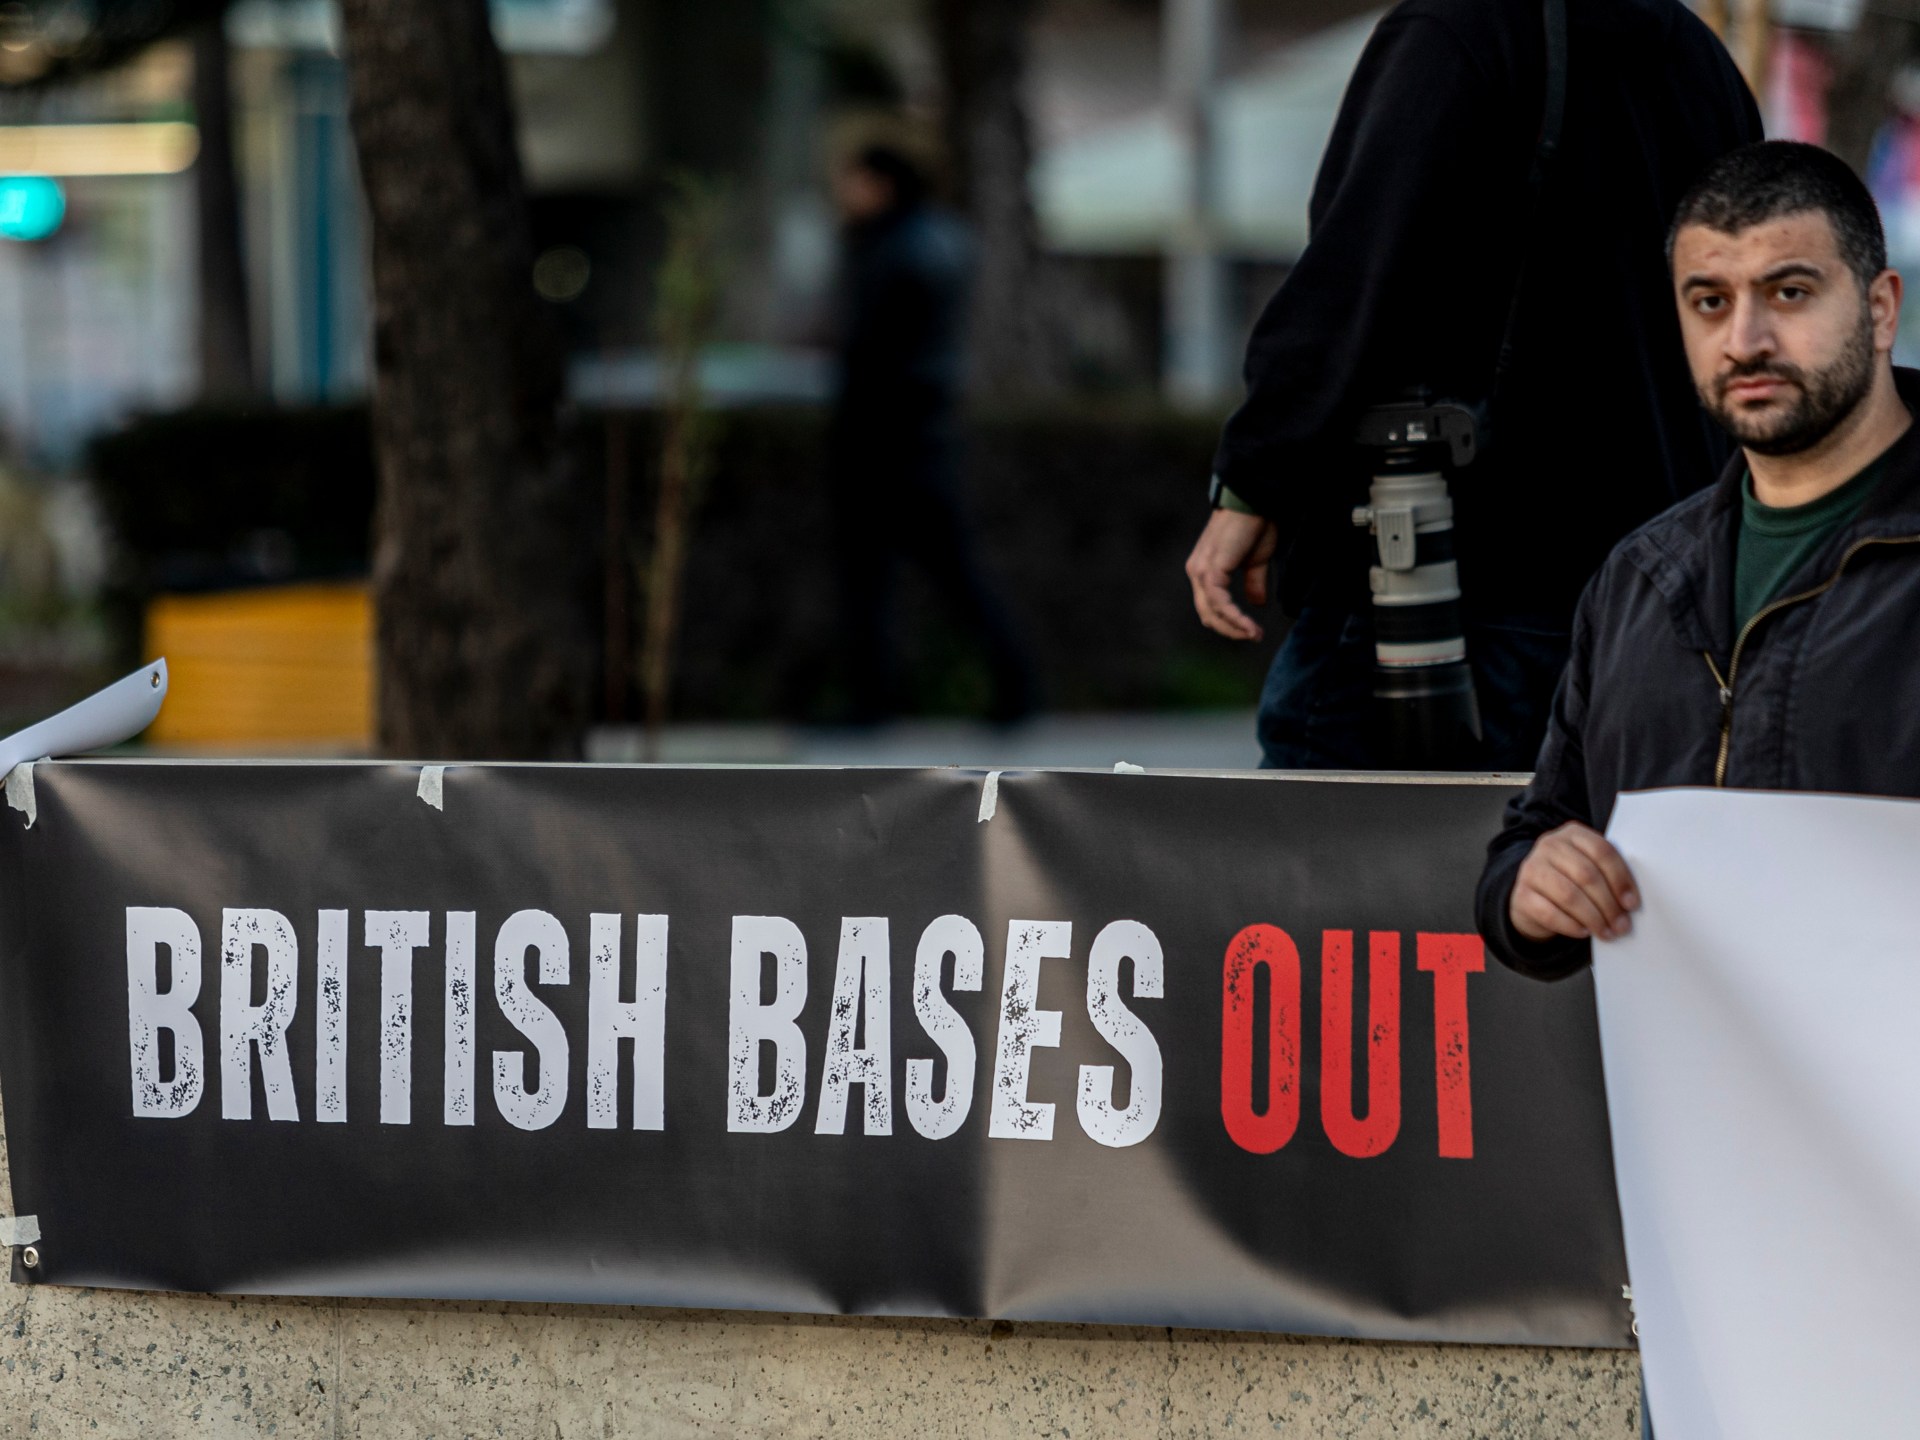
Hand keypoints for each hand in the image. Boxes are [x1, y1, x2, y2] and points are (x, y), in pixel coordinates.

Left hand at [1185, 509, 1279, 641]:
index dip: (1229, 623)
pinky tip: (1250, 625)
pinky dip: (1234, 617)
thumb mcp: (1256, 561)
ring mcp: (1201, 570)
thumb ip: (1253, 582)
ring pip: (1212, 611)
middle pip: (1207, 614)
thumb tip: (1256, 604)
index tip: (1251, 632)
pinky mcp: (1211, 569)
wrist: (1254, 502)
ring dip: (1234, 627)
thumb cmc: (1256, 525)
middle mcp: (1197, 572)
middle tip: (1254, 637)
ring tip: (1255, 634)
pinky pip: (1219, 602)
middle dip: (1230, 630)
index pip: (1210, 607)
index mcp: (1204, 570)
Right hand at [1510, 821, 1640, 942]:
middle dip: (1609, 904)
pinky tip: (1584, 931)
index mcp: (1573, 834)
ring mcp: (1532, 869)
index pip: (1602, 851)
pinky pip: (1549, 913)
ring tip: (1606, 932)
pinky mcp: (1521, 894)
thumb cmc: (1572, 881)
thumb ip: (1607, 873)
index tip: (1632, 903)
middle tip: (1622, 925)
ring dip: (1593, 918)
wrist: (1535, 896)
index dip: (1620, 879)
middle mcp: (1549, 846)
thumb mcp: (1589, 867)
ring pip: (1569, 895)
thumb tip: (1630, 901)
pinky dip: (1571, 926)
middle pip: (1586, 874)